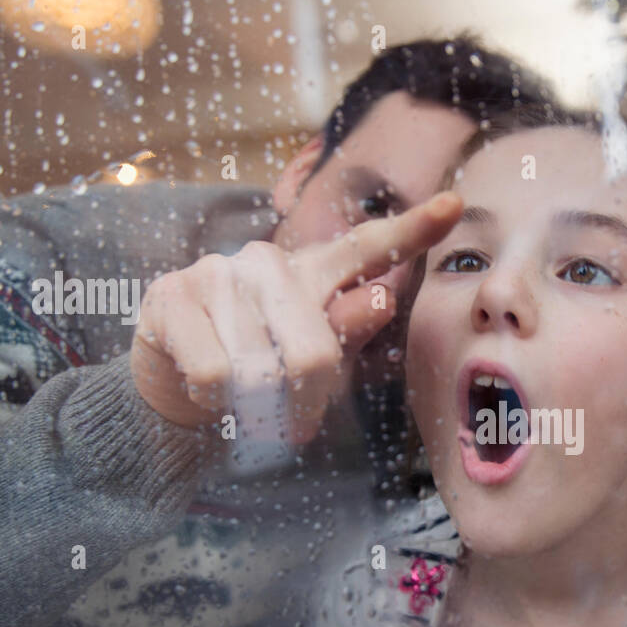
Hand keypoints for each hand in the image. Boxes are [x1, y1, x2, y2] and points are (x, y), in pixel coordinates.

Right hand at [130, 191, 460, 441]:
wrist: (173, 386)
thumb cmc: (256, 371)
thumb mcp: (307, 358)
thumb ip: (344, 330)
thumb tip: (380, 297)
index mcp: (315, 274)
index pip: (367, 247)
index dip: (412, 229)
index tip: (454, 204)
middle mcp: (269, 262)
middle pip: (312, 351)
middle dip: (301, 403)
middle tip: (291, 422)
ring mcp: (218, 272)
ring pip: (258, 370)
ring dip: (252, 404)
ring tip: (239, 395)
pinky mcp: (172, 295)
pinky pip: (214, 374)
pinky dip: (214, 400)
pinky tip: (206, 386)